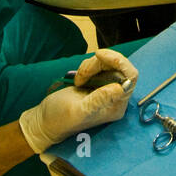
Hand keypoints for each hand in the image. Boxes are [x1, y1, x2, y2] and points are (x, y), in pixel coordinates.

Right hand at [18, 49, 137, 152]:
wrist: (45, 119)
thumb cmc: (60, 119)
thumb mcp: (80, 110)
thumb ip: (100, 99)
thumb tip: (122, 87)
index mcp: (117, 106)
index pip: (131, 77)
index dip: (119, 61)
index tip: (99, 55)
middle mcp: (116, 96)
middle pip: (118, 66)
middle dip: (100, 64)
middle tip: (82, 74)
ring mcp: (107, 87)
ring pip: (108, 63)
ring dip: (91, 65)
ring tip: (78, 80)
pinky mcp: (97, 81)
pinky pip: (99, 64)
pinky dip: (87, 66)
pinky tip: (78, 79)